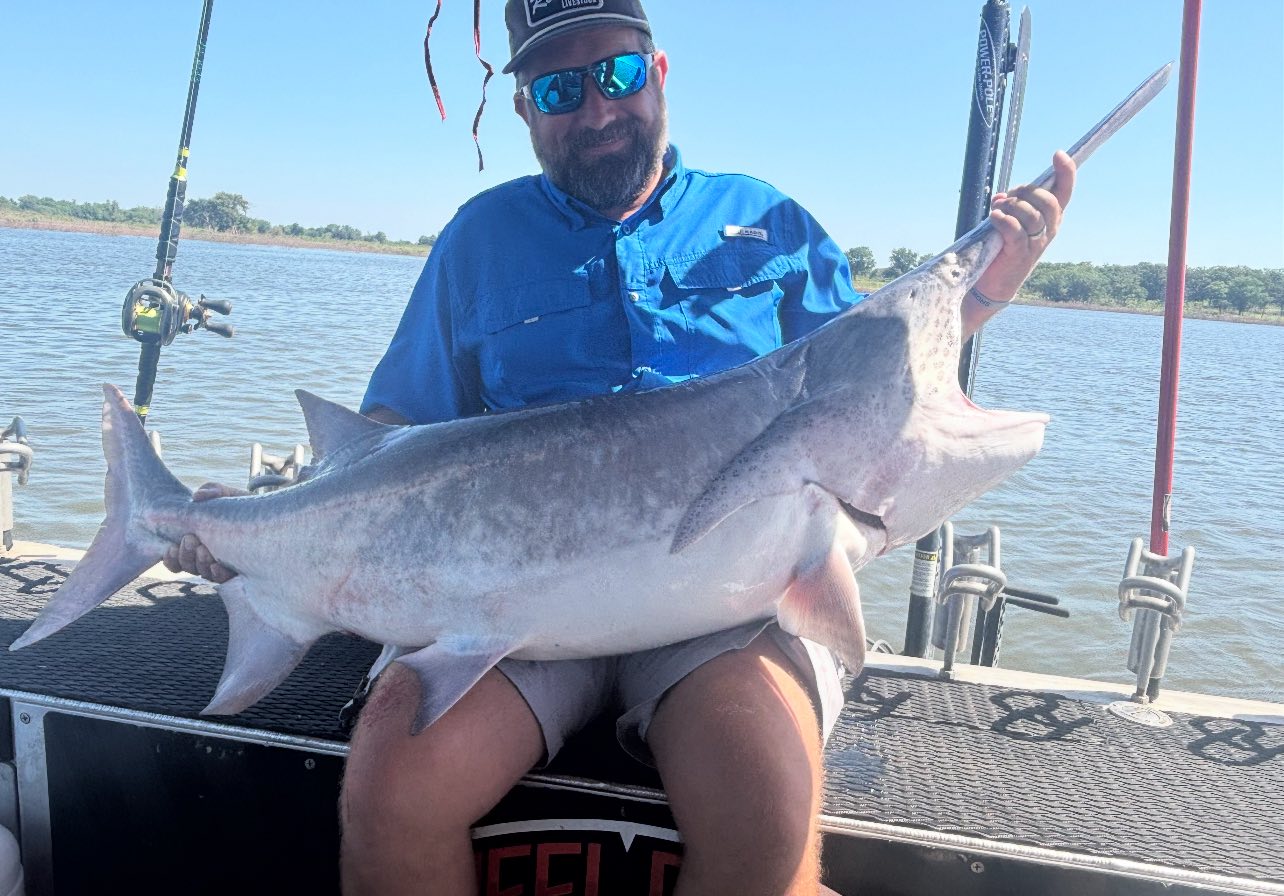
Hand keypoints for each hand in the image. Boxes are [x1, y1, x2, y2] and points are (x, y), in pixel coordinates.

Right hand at [161, 482, 246, 583]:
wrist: (269, 513)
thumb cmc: (241, 505)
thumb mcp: (227, 494)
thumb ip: (212, 490)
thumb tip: (197, 496)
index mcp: (196, 542)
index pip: (176, 559)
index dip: (170, 558)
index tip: (171, 547)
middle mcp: (207, 558)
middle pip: (188, 567)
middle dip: (185, 555)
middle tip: (190, 539)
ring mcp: (223, 565)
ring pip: (203, 573)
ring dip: (200, 563)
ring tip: (204, 549)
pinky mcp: (240, 570)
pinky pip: (224, 579)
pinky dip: (218, 574)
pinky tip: (217, 565)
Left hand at [974, 149, 1077, 300]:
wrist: (993, 283)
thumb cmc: (1002, 247)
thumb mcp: (1010, 220)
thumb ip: (1010, 205)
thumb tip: (1001, 197)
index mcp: (1050, 218)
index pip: (1065, 192)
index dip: (1066, 172)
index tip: (1059, 154)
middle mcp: (1048, 230)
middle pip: (1048, 201)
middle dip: (1026, 192)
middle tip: (1007, 196)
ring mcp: (1036, 244)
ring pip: (1032, 215)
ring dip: (1011, 207)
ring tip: (996, 209)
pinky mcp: (1019, 254)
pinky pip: (1015, 230)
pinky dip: (1003, 220)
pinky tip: (994, 218)